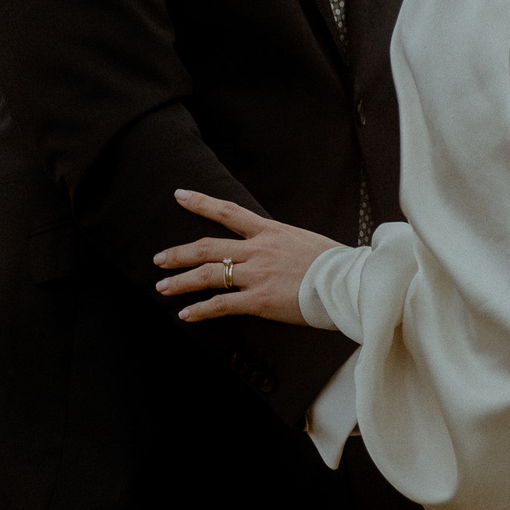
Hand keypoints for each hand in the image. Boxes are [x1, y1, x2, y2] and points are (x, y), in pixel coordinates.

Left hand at [153, 189, 342, 326]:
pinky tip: (186, 314)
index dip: (201, 203)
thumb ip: (282, 244)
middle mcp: (258, 250)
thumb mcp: (304, 241)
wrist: (349, 283)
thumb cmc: (334, 265)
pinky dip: (200, 310)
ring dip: (182, 281)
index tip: (180, 196)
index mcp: (270, 231)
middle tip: (159, 259)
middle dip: (179, 253)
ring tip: (163, 287)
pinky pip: (222, 304)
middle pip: (208, 247)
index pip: (228, 212)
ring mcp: (257, 274)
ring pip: (209, 274)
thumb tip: (273, 250)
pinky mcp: (260, 300)